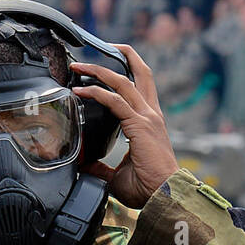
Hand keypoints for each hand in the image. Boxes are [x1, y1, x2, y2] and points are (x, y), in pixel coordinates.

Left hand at [70, 45, 179, 207]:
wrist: (164, 197)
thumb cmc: (147, 188)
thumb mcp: (117, 174)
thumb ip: (102, 166)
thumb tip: (84, 165)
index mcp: (149, 123)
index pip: (139, 89)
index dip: (125, 73)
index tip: (107, 68)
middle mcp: (151, 115)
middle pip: (139, 74)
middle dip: (122, 56)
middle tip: (103, 47)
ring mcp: (147, 118)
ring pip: (123, 82)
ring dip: (99, 70)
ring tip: (80, 66)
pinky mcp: (140, 125)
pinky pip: (115, 101)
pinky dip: (96, 93)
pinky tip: (81, 90)